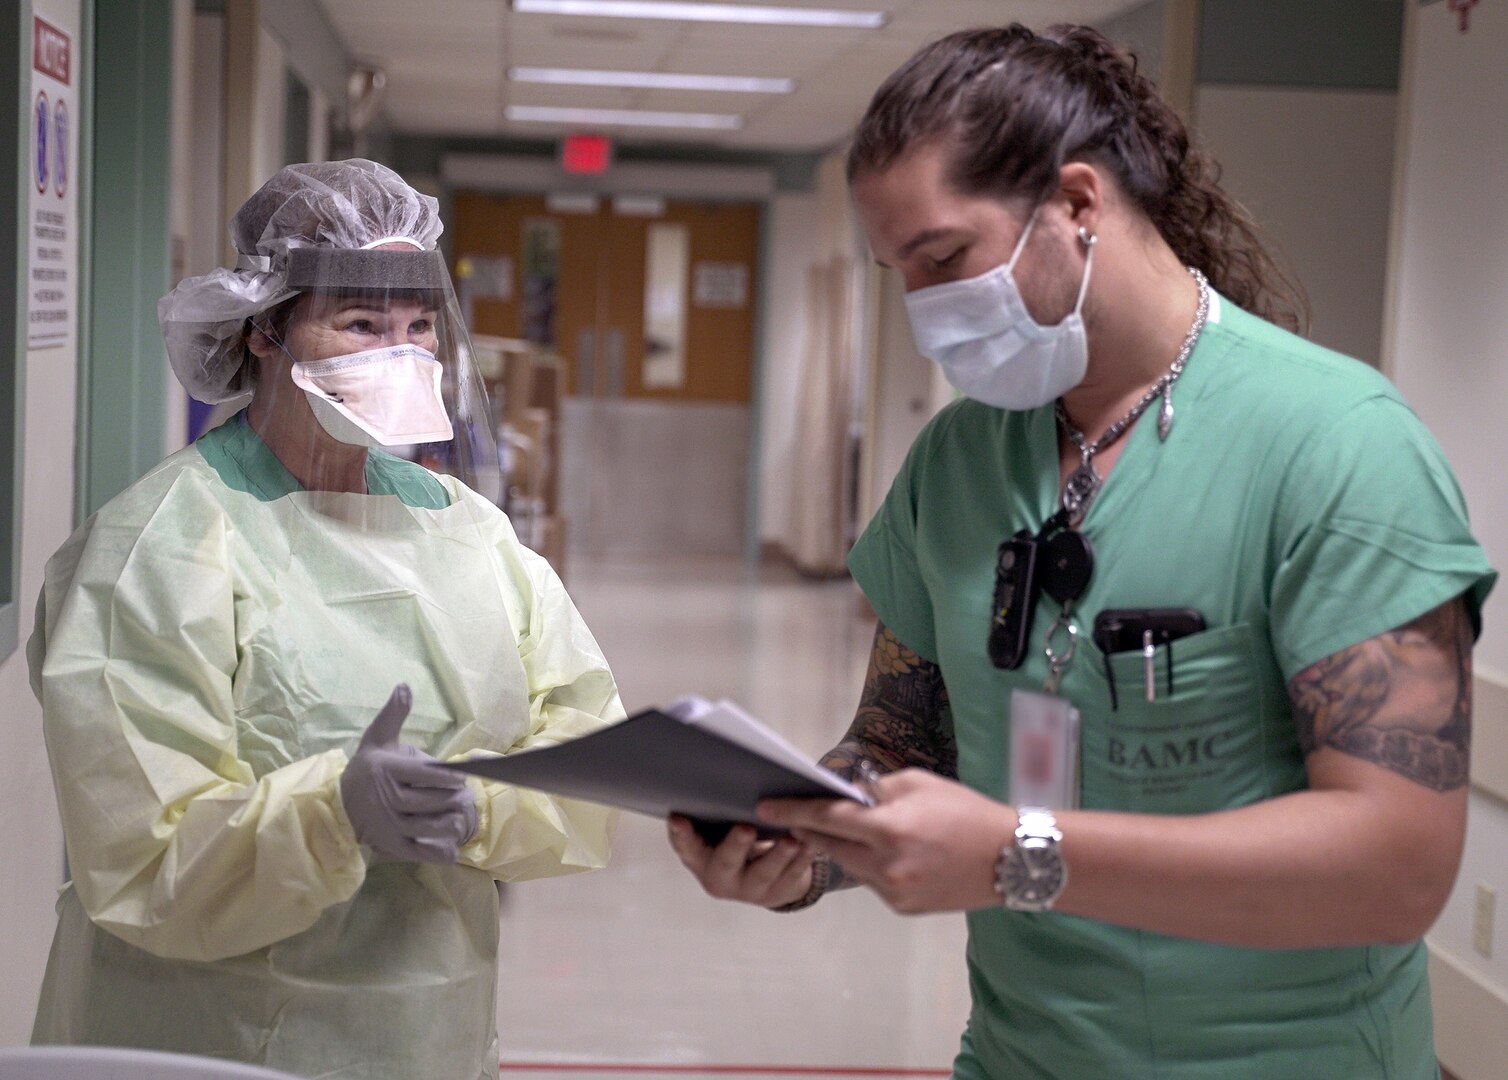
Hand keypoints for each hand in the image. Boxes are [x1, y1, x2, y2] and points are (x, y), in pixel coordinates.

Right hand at [340, 685, 478, 864]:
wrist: (337, 805)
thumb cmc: (366, 769)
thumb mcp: (376, 739)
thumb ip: (393, 715)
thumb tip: (404, 686)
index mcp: (388, 771)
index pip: (425, 774)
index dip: (447, 776)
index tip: (461, 776)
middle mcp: (388, 800)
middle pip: (432, 801)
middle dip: (453, 797)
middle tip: (465, 795)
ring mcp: (390, 825)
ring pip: (430, 826)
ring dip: (451, 821)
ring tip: (460, 813)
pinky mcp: (391, 846)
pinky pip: (420, 852)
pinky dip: (439, 852)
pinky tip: (452, 848)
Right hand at [666, 817, 816, 908]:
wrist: (763, 874)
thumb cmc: (737, 840)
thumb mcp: (720, 829)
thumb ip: (720, 811)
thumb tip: (728, 773)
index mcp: (699, 857)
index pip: (686, 845)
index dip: (681, 833)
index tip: (678, 817)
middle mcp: (719, 876)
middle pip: (725, 862)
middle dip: (736, 845)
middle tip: (746, 828)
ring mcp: (747, 890)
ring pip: (762, 874)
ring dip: (778, 855)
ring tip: (791, 839)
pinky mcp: (774, 894)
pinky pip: (789, 878)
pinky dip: (801, 861)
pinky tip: (810, 845)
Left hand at [757, 768, 1014, 913]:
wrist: (1010, 858)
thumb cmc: (966, 812)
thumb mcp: (920, 783)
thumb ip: (878, 790)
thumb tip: (847, 795)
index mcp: (890, 828)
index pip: (828, 818)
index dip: (793, 811)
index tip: (764, 808)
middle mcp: (887, 865)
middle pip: (830, 845)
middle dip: (811, 830)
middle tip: (793, 817)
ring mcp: (894, 891)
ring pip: (850, 866)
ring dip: (845, 848)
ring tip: (859, 830)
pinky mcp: (902, 908)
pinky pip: (872, 882)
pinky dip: (870, 866)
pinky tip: (891, 853)